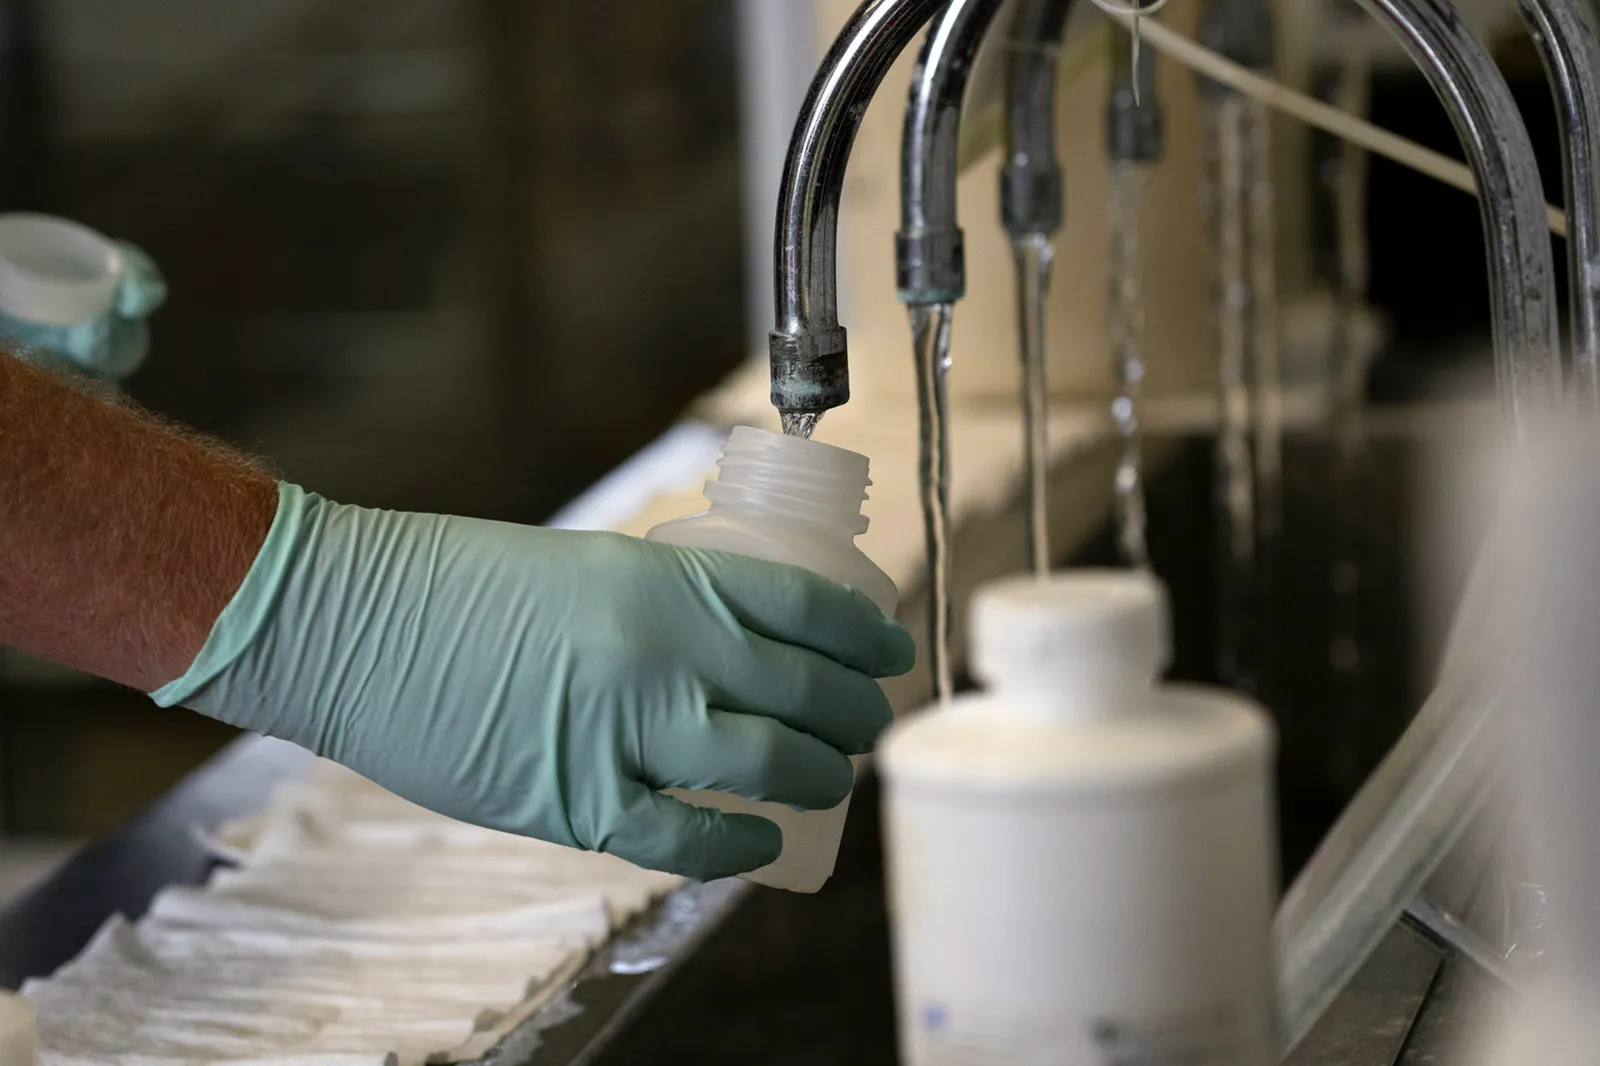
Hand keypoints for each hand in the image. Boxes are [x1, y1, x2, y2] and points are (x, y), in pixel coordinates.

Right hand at [154, 484, 915, 879]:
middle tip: (867, 720)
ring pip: (769, 765)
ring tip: (833, 775)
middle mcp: (666, 651)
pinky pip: (689, 839)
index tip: (890, 648)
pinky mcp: (581, 800)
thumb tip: (730, 652)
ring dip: (818, 774)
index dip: (865, 635)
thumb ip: (665, 605)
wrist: (357, 621)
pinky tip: (761, 840)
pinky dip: (737, 845)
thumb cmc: (460, 583)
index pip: (807, 606)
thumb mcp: (588, 564)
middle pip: (806, 691)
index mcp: (668, 579)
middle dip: (856, 712)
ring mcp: (629, 730)